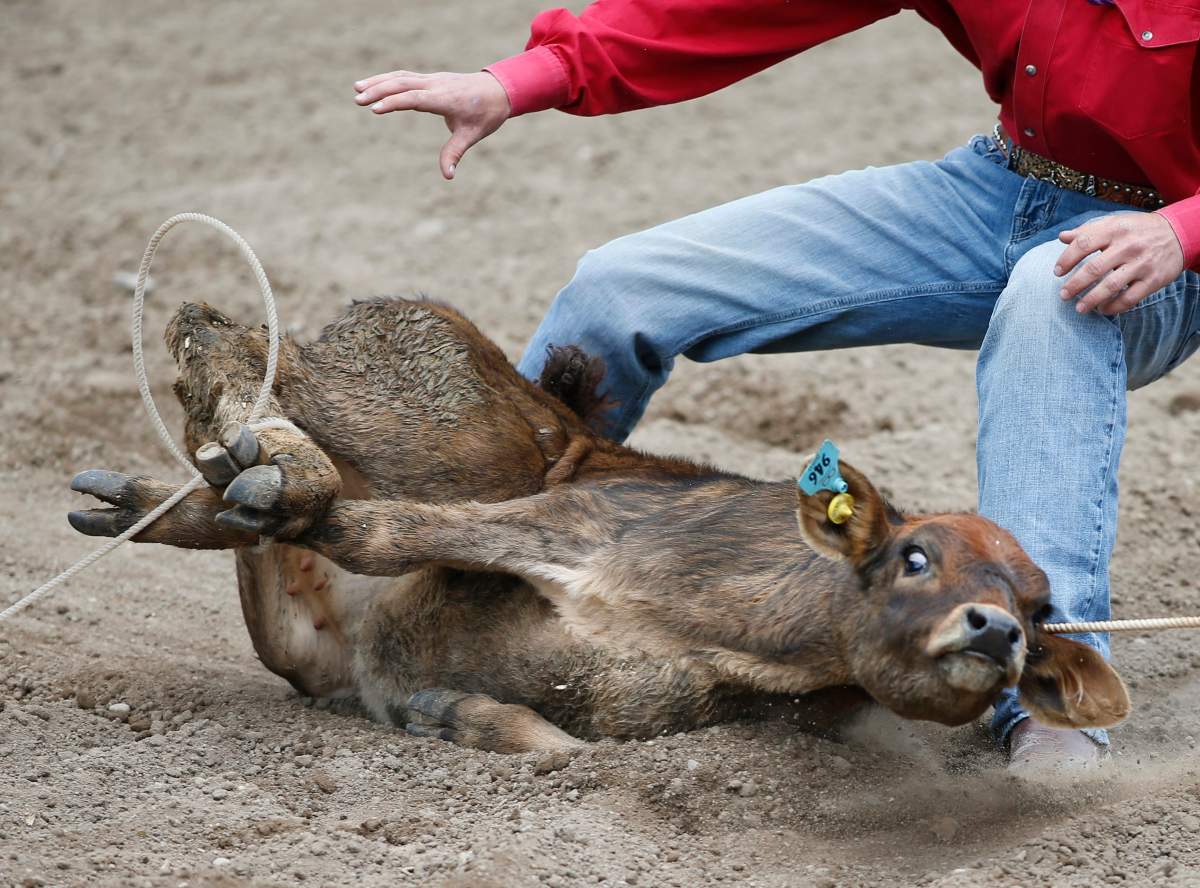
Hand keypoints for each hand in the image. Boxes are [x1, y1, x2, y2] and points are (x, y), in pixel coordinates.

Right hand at [354, 70, 510, 179]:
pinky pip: (405, 77)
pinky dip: (387, 79)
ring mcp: (433, 79)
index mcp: (446, 98)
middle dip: (379, 90)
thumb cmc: (487, 114)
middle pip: (403, 83)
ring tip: (356, 89)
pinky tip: (372, 85)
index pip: (416, 98)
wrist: (499, 90)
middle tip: (357, 99)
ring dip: (378, 82)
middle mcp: (437, 85)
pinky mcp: (430, 79)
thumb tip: (448, 176)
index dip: (395, 102)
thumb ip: (455, 153)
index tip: (375, 109)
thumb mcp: (473, 135)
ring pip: (401, 77)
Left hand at [1055, 212, 1184, 315]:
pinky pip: (1129, 298)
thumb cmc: (1138, 230)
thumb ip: (1087, 231)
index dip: (1066, 259)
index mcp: (1114, 229)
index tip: (1057, 272)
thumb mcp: (1114, 223)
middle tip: (1063, 295)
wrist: (1178, 233)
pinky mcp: (1153, 280)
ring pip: (1111, 286)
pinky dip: (1113, 307)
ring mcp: (1141, 264)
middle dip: (1075, 284)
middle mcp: (1128, 246)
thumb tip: (1062, 236)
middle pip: (1094, 268)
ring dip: (1091, 300)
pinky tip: (1102, 309)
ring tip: (1078, 308)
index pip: (1083, 244)